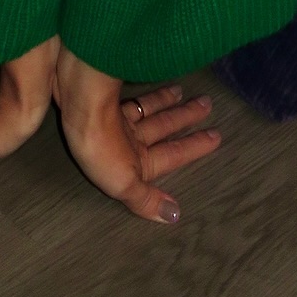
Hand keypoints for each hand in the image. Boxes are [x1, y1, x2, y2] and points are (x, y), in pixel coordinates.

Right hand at [53, 45, 220, 223]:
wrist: (78, 108)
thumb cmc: (102, 148)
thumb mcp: (125, 183)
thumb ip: (146, 200)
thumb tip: (173, 216)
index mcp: (135, 164)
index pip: (173, 154)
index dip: (196, 147)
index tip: (218, 137)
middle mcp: (128, 143)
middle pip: (164, 129)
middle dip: (185, 118)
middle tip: (208, 104)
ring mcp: (120, 120)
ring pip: (152, 111)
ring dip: (169, 103)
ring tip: (188, 92)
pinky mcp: (111, 100)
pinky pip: (136, 98)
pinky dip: (148, 92)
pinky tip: (160, 79)